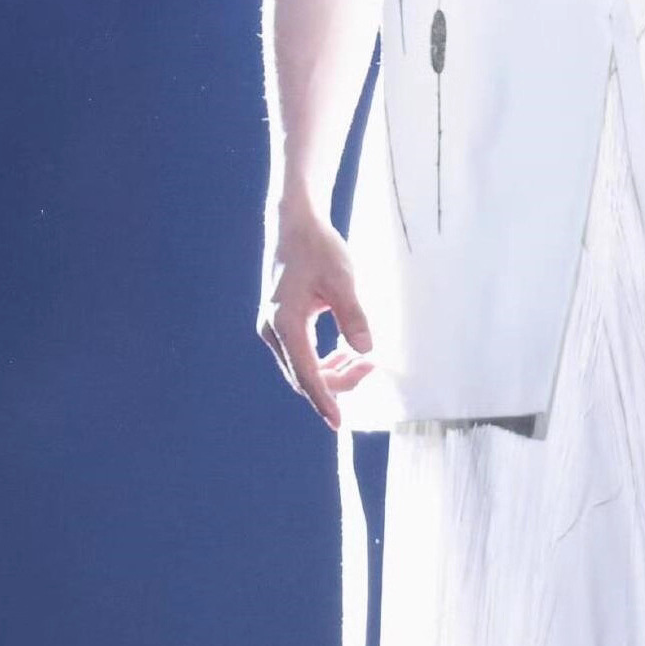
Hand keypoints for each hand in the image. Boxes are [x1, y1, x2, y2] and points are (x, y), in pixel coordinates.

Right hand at [257, 200, 376, 430]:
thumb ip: (354, 315)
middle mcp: (273, 330)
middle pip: (304, 375)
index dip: (324, 399)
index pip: (306, 373)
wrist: (295, 223)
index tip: (338, 422)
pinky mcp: (280, 322)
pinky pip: (301, 354)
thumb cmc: (319, 247)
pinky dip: (323, 359)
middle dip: (338, 380)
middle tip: (371, 367)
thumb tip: (366, 350)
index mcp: (285, 323)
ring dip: (332, 371)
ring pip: (302, 367)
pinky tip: (344, 351)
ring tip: (363, 360)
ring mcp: (273, 327)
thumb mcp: (342, 279)